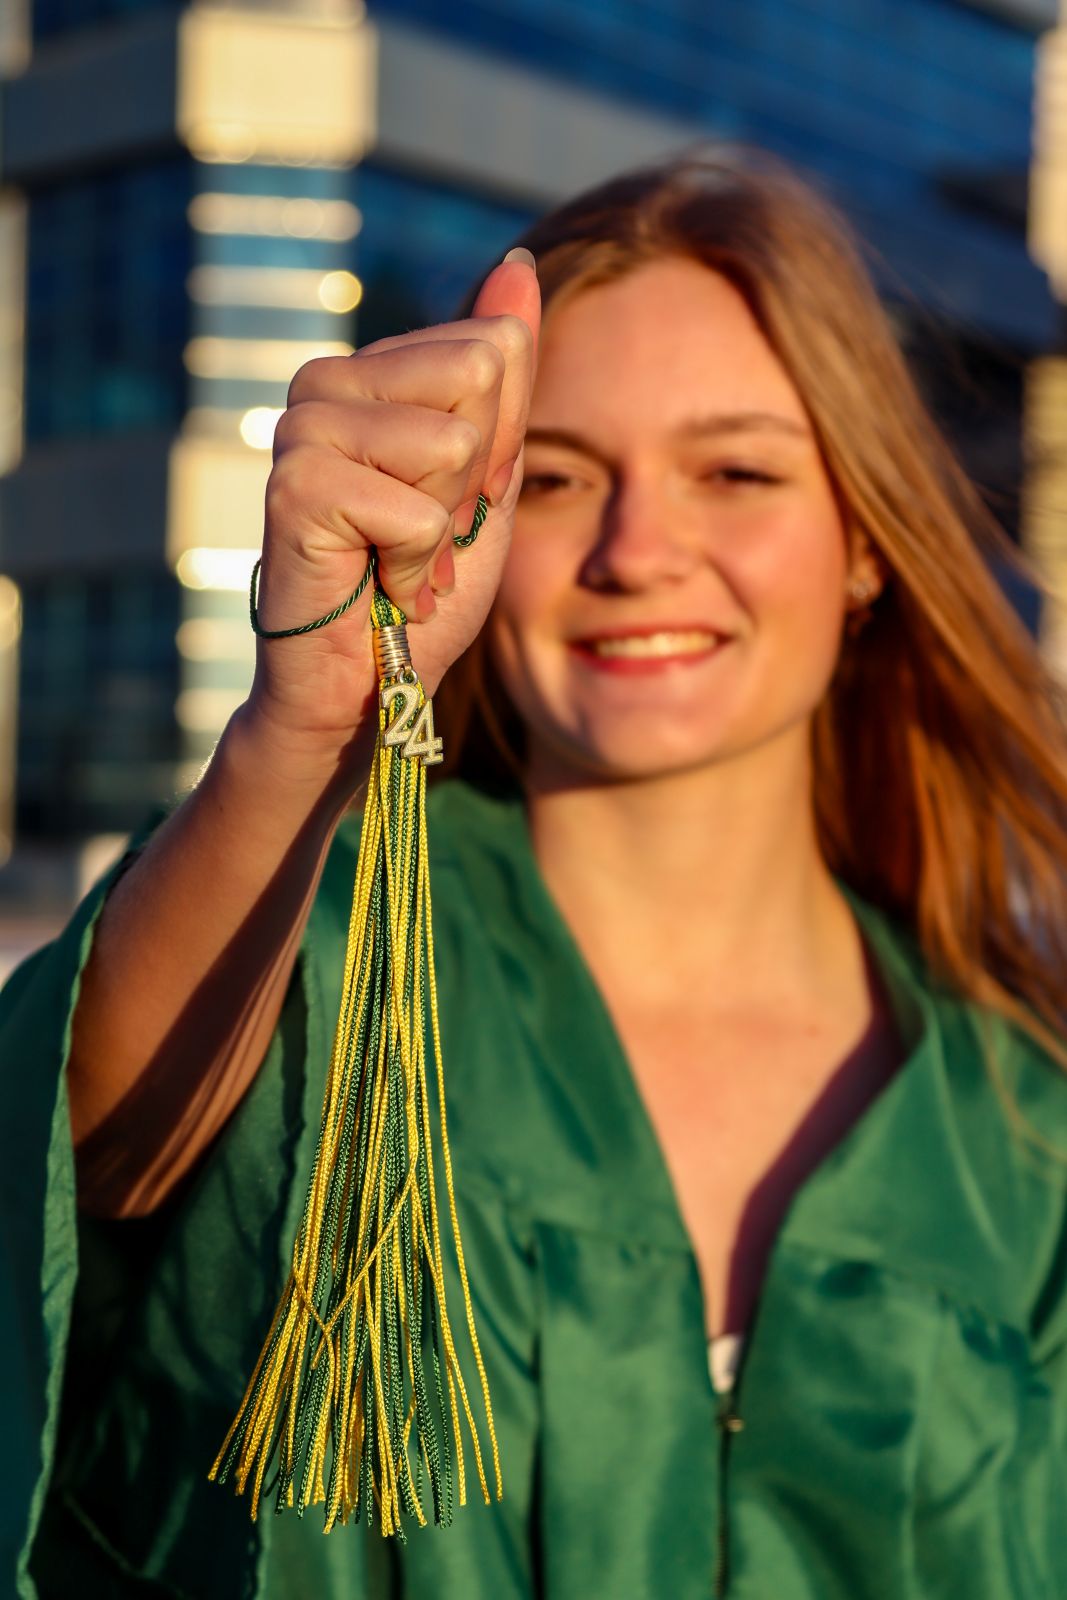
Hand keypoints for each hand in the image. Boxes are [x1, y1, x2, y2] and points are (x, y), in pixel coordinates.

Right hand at [244, 253, 541, 773]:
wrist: (365, 685)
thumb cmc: (423, 587)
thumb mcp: (488, 475)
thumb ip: (505, 378)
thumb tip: (518, 261)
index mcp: (374, 371)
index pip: (494, 349)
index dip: (497, 447)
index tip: (449, 504)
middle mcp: (327, 381)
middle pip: (477, 377)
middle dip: (473, 481)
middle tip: (420, 536)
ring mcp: (303, 428)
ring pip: (451, 444)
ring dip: (441, 530)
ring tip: (394, 561)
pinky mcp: (295, 486)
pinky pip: (415, 512)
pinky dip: (414, 569)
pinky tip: (373, 585)